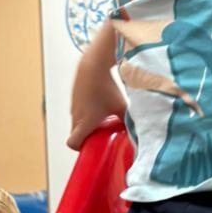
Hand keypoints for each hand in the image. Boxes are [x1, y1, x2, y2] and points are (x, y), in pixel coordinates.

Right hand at [67, 23, 124, 149]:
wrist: (93, 64)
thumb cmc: (107, 87)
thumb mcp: (121, 105)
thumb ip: (128, 121)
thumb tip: (139, 132)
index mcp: (85, 122)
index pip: (72, 143)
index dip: (80, 148)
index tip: (93, 145)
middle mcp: (76, 116)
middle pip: (75, 134)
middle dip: (86, 136)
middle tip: (101, 133)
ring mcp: (74, 106)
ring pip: (77, 121)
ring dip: (87, 123)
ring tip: (103, 116)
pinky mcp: (74, 97)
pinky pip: (78, 110)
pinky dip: (86, 111)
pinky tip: (99, 103)